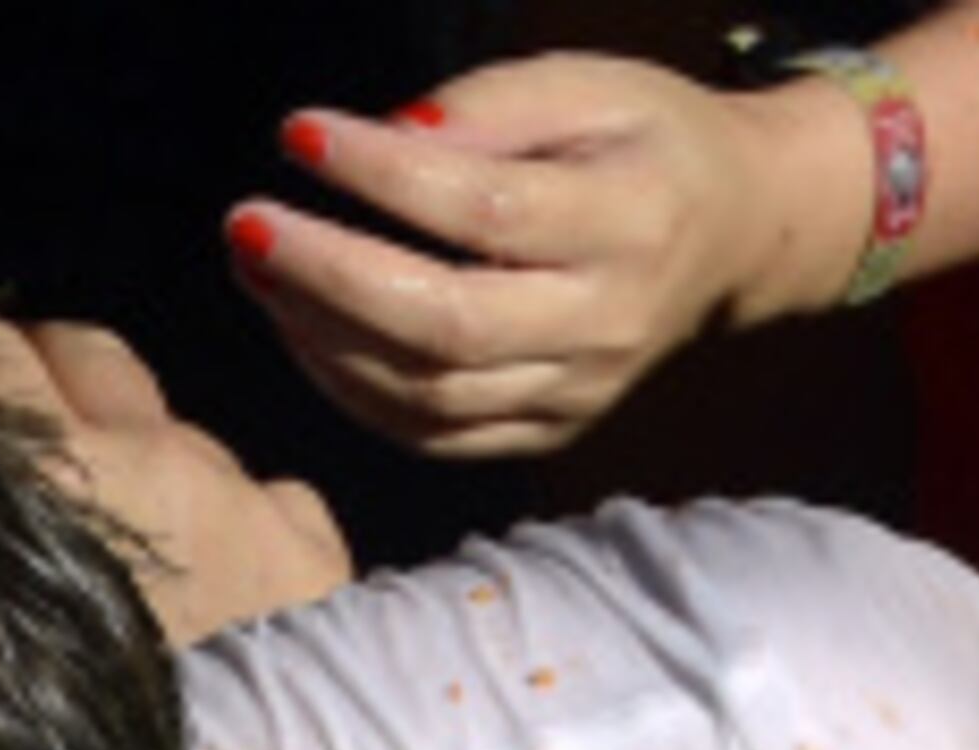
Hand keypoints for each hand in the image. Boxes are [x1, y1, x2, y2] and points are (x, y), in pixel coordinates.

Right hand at [0, 310, 352, 633]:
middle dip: (45, 386)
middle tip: (27, 469)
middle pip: (73, 355)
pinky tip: (233, 583)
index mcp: (16, 479)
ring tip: (127, 546)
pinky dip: (255, 523)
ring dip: (148, 455)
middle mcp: (126, 458)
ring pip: (174, 417)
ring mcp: (228, 498)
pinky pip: (279, 495)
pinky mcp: (308, 555)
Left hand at [229, 58, 795, 456]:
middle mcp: (602, 325)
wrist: (732, 235)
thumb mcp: (585, 86)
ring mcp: (574, 394)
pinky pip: (433, 434)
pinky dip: (353, 390)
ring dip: (323, 338)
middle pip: (445, 328)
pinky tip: (302, 328)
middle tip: (246, 225)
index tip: (300, 134)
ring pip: (428, 394)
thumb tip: (382, 137)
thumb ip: (486, 110)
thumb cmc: (645, 141)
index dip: (383, 180)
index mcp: (625, 223)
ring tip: (257, 266)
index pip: (485, 214)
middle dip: (329, 279)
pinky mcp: (547, 431)